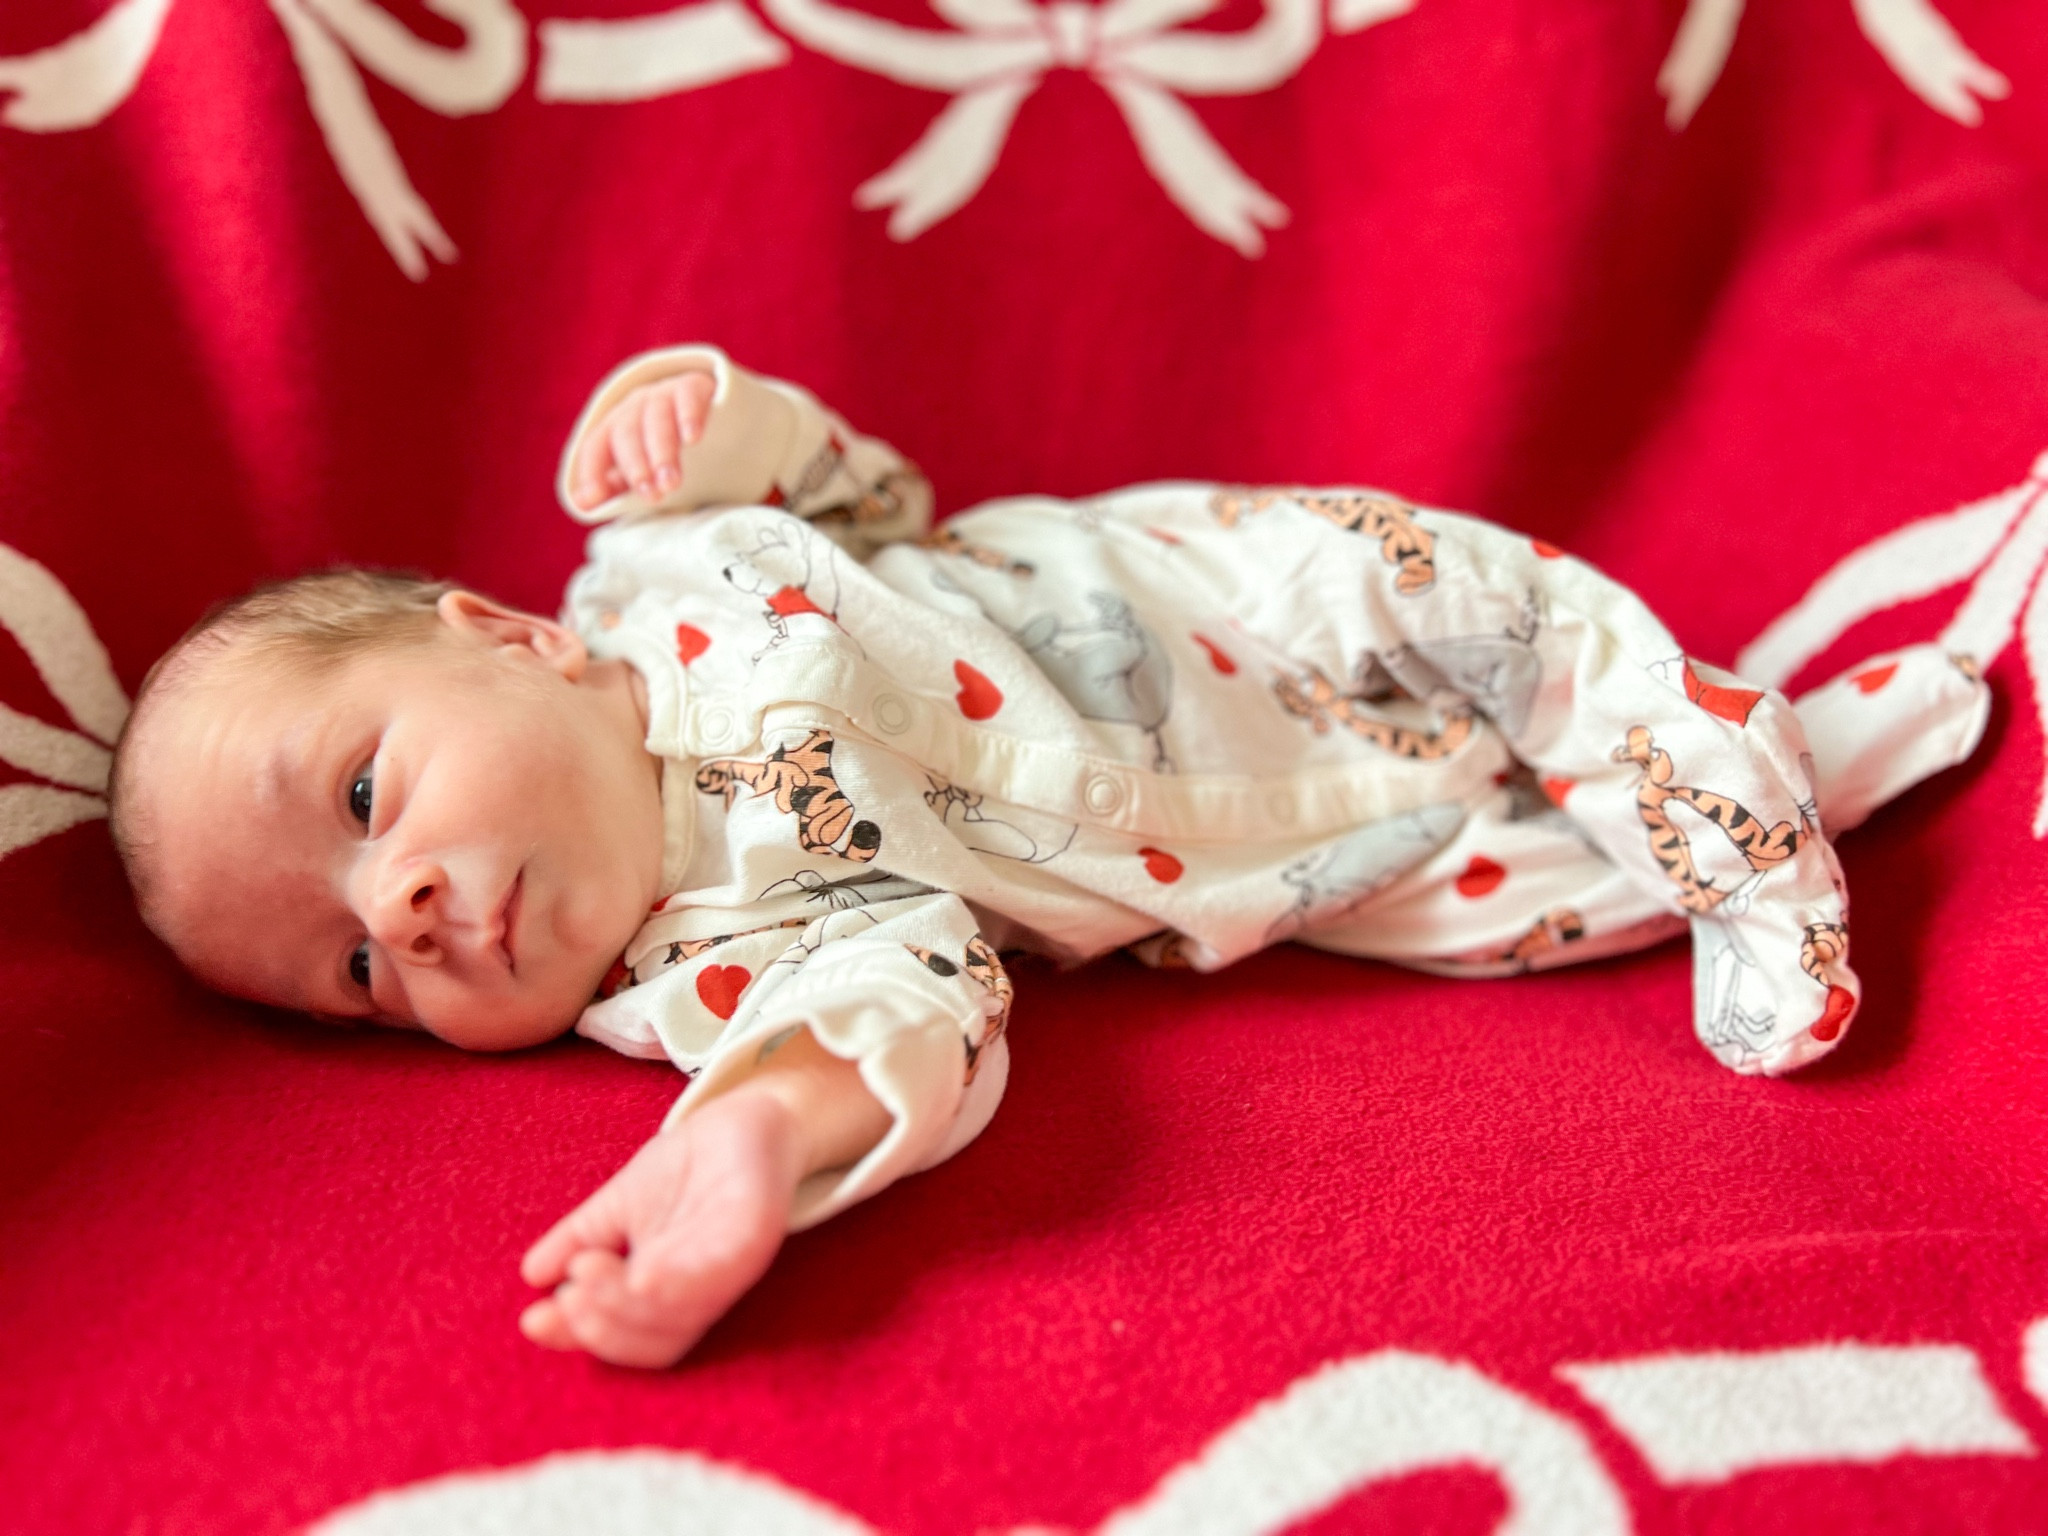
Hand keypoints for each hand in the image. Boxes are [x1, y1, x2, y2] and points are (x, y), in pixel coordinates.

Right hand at [519, 1087, 803, 1366]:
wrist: (743, 1118)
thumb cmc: (684, 1169)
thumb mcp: (618, 1204)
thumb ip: (578, 1238)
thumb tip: (532, 1275)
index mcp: (668, 1292)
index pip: (626, 1336)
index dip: (579, 1336)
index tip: (533, 1319)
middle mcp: (702, 1293)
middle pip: (654, 1342)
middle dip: (601, 1327)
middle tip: (567, 1296)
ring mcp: (731, 1271)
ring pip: (681, 1320)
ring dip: (627, 1308)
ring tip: (586, 1277)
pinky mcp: (756, 1241)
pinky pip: (719, 1277)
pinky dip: (677, 1285)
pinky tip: (640, 1275)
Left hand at [569, 370, 715, 510]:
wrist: (706, 413)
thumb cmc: (665, 451)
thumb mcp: (640, 471)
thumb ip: (614, 488)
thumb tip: (582, 502)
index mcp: (615, 428)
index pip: (595, 448)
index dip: (591, 472)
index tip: (594, 498)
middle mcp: (634, 408)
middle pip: (626, 434)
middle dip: (636, 466)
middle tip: (652, 496)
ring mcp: (664, 395)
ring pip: (657, 420)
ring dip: (662, 452)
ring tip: (672, 482)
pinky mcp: (694, 387)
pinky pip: (687, 397)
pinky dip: (688, 416)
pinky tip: (692, 438)